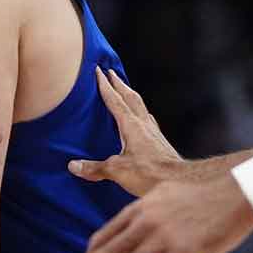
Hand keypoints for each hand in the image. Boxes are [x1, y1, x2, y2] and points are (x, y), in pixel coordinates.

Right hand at [67, 68, 184, 196]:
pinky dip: (139, 112)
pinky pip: (147, 119)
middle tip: (111, 72)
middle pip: (130, 97)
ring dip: (130, 95)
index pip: (115, 100)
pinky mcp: (159, 142)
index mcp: (131, 125)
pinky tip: (140, 119)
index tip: (98, 70)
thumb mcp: (117, 171)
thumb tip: (74, 166)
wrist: (179, 181)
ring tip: (124, 90)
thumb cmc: (150, 174)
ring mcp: (154, 132)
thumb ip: (95, 168)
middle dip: (119, 84)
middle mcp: (144, 124)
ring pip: (140, 106)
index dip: (105, 85)